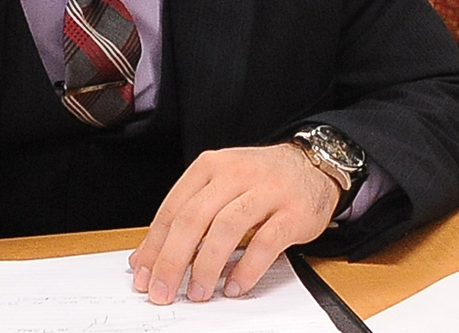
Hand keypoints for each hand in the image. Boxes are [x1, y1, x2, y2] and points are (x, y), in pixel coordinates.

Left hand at [128, 144, 340, 303]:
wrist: (314, 166)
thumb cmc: (261, 182)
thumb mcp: (220, 187)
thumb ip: (187, 216)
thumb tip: (147, 258)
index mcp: (210, 167)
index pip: (173, 209)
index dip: (154, 246)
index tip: (144, 276)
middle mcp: (235, 174)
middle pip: (193, 219)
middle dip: (173, 260)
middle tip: (163, 290)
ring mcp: (266, 191)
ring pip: (226, 228)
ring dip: (207, 266)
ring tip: (198, 292)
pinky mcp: (293, 212)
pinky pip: (265, 242)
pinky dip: (247, 268)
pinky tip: (235, 285)